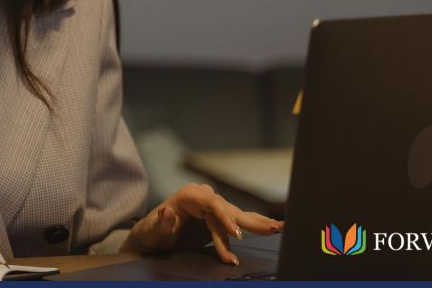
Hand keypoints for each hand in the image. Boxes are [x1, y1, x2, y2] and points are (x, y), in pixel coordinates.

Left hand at [119, 183, 282, 264]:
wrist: (152, 236)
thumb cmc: (152, 233)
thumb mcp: (153, 231)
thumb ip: (161, 223)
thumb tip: (168, 212)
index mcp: (188, 196)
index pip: (211, 203)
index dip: (225, 218)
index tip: (236, 234)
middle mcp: (202, 197)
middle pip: (229, 209)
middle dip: (249, 221)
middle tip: (270, 229)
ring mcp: (211, 206)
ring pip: (237, 216)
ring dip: (257, 224)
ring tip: (279, 228)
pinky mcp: (218, 217)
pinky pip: (237, 222)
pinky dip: (254, 226)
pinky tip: (272, 227)